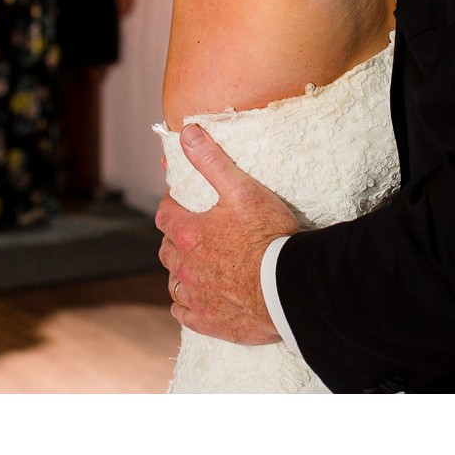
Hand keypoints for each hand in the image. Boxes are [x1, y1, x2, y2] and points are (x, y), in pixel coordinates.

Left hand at [155, 123, 295, 344]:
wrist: (289, 287)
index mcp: (190, 233)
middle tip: (189, 233)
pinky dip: (185, 305)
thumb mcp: (243, 190)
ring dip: (180, 272)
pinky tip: (193, 301)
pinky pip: (184, 313)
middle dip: (175, 239)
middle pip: (167, 250)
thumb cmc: (269, 236)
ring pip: (174, 282)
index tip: (176, 202)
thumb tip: (187, 133)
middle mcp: (186, 265)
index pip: (165, 215)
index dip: (170, 205)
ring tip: (193, 266)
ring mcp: (196, 296)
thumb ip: (212, 161)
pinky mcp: (209, 321)